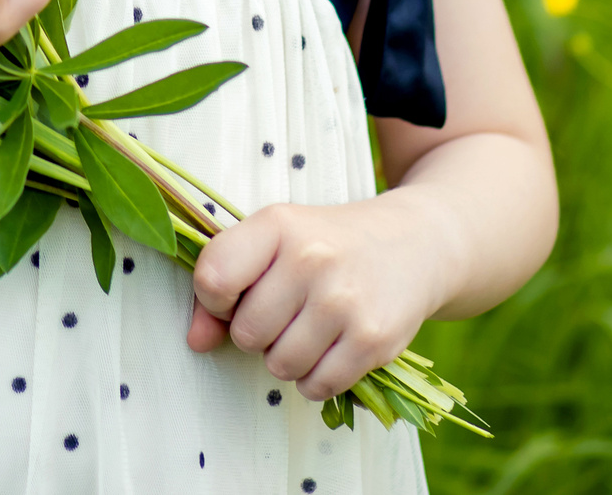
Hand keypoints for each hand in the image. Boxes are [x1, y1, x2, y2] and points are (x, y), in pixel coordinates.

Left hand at [185, 199, 444, 402]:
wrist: (415, 244)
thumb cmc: (328, 244)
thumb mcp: (274, 243)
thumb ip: (225, 284)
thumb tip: (196, 341)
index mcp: (277, 224)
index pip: (213, 279)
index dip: (214, 301)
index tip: (235, 296)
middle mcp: (312, 259)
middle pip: (247, 334)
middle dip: (258, 332)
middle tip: (286, 310)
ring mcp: (345, 301)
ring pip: (280, 365)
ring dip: (288, 357)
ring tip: (310, 326)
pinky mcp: (374, 340)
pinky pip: (317, 386)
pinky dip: (317, 377)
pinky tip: (332, 345)